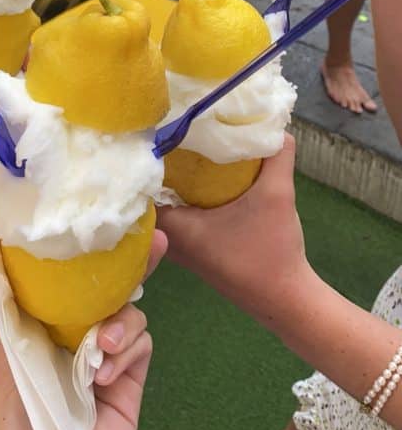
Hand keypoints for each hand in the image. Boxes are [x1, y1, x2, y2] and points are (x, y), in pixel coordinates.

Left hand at [0, 230, 167, 429]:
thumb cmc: (19, 426)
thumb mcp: (4, 362)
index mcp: (45, 326)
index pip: (71, 278)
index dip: (88, 250)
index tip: (105, 219)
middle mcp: (77, 336)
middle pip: (112, 288)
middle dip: (132, 265)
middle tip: (154, 242)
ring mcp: (107, 359)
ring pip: (130, 315)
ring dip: (119, 325)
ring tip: (100, 351)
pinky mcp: (131, 382)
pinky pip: (142, 346)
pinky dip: (128, 353)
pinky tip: (108, 376)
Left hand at [156, 137, 309, 328]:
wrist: (286, 301)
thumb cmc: (272, 252)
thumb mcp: (278, 196)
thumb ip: (277, 158)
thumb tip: (278, 128)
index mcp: (178, 227)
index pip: (141, 189)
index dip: (143, 161)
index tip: (151, 132)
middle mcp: (172, 240)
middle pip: (151, 197)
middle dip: (158, 168)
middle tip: (166, 135)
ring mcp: (184, 250)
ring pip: (167, 209)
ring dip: (173, 185)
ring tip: (183, 151)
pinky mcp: (198, 254)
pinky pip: (180, 219)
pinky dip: (186, 200)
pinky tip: (203, 182)